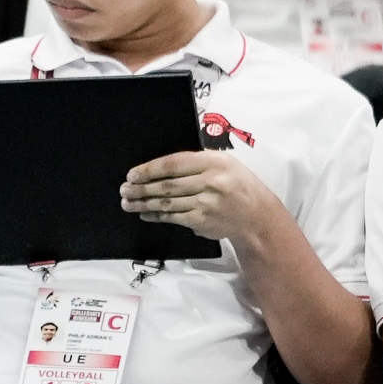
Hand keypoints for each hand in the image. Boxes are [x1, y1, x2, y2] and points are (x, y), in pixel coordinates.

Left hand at [120, 150, 287, 242]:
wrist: (258, 215)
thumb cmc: (240, 187)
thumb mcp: (225, 164)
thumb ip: (197, 162)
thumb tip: (160, 168)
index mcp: (214, 162)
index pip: (173, 164)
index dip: (149, 169)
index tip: (133, 174)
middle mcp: (211, 181)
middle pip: (166, 184)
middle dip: (141, 188)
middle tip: (125, 189)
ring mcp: (206, 203)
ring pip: (166, 202)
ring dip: (144, 203)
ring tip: (128, 202)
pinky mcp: (203, 221)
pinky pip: (173, 217)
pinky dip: (157, 216)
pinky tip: (146, 214)